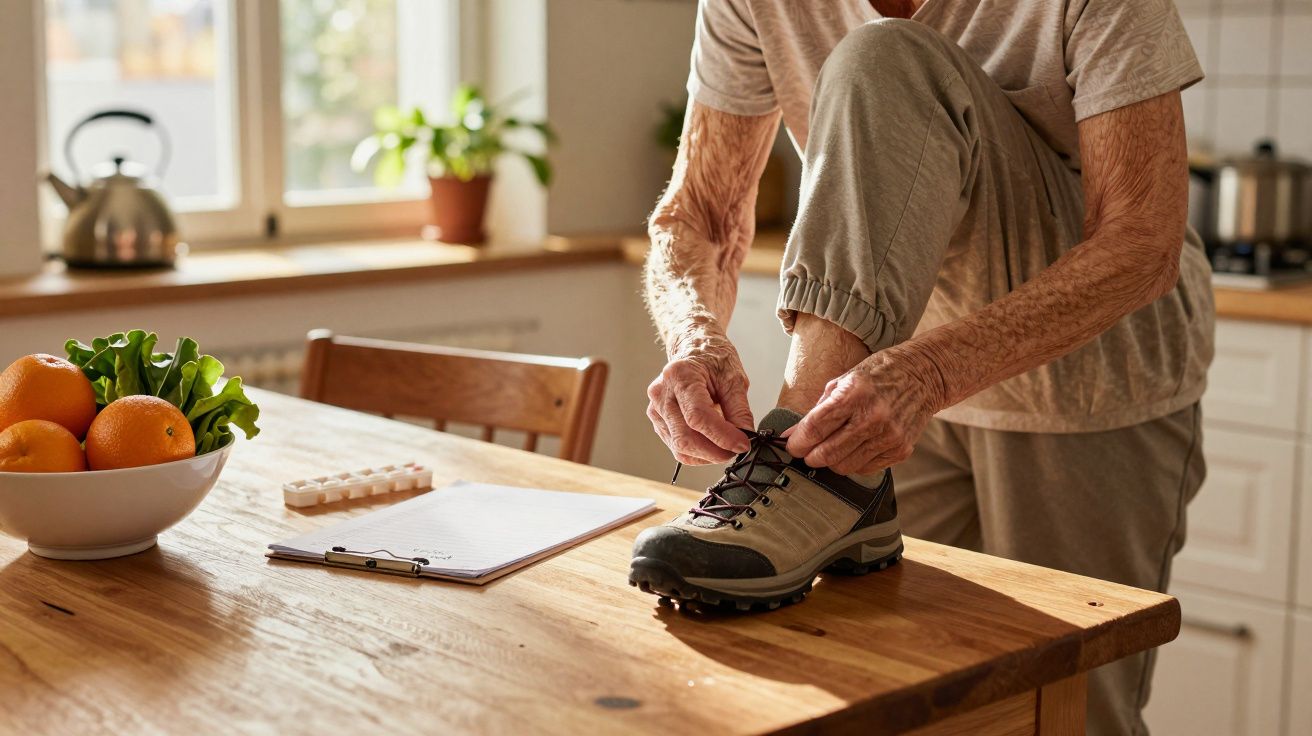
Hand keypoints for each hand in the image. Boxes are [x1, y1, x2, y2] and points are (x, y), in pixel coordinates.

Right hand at [647, 331, 753, 464]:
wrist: (693, 348)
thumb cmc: (713, 359)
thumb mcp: (734, 378)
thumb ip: (740, 410)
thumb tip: (746, 438)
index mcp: (680, 375)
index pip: (698, 417)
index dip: (722, 436)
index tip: (743, 444)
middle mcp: (662, 393)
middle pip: (685, 437)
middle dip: (715, 451)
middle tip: (737, 451)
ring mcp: (656, 408)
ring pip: (680, 448)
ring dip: (707, 455)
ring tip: (727, 447)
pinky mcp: (658, 421)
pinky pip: (677, 447)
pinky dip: (698, 453)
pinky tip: (712, 445)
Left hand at [785, 351, 942, 474]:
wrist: (923, 375)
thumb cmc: (878, 375)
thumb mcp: (843, 380)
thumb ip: (817, 410)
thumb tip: (791, 435)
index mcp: (855, 393)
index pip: (816, 427)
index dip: (797, 442)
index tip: (791, 446)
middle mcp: (873, 417)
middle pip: (828, 453)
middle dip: (810, 456)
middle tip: (807, 452)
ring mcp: (889, 436)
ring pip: (845, 466)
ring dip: (832, 461)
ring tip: (832, 448)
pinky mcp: (900, 450)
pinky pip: (865, 468)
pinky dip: (854, 461)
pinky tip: (856, 447)